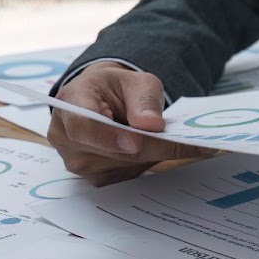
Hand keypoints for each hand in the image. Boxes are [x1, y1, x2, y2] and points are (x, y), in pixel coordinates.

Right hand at [48, 64, 212, 184]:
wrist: (101, 101)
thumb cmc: (114, 88)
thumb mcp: (135, 81)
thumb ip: (143, 99)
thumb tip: (151, 125)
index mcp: (69, 104)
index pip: (83, 126)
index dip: (109, 138)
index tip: (136, 142)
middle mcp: (65, 138)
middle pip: (110, 152)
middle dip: (151, 147)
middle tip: (192, 145)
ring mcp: (77, 162)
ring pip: (123, 166)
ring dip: (151, 155)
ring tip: (169, 138)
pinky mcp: (94, 177)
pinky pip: (126, 175)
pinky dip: (145, 163)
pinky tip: (154, 148)